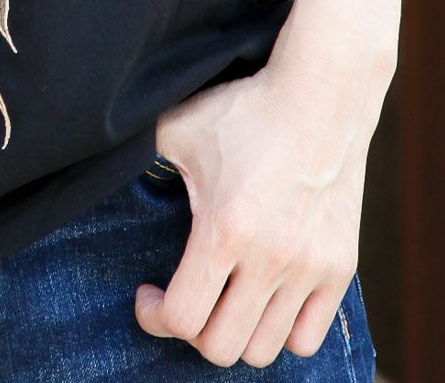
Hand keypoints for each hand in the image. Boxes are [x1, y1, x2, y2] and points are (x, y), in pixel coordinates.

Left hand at [133, 50, 382, 368]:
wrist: (321, 95)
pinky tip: (263, 299)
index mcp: (224, 228)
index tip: (148, 295)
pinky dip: (281, 332)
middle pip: (220, 348)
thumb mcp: (178, 127)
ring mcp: (310, 267)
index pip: (182, 319)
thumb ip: (141, 159)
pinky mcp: (340, 267)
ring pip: (264, 350)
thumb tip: (104, 168)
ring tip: (223, 300)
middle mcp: (270, 258)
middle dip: (191, 330)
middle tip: (185, 298)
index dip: (153, 317)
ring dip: (235, 334)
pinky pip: (307, 338)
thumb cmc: (244, 109)